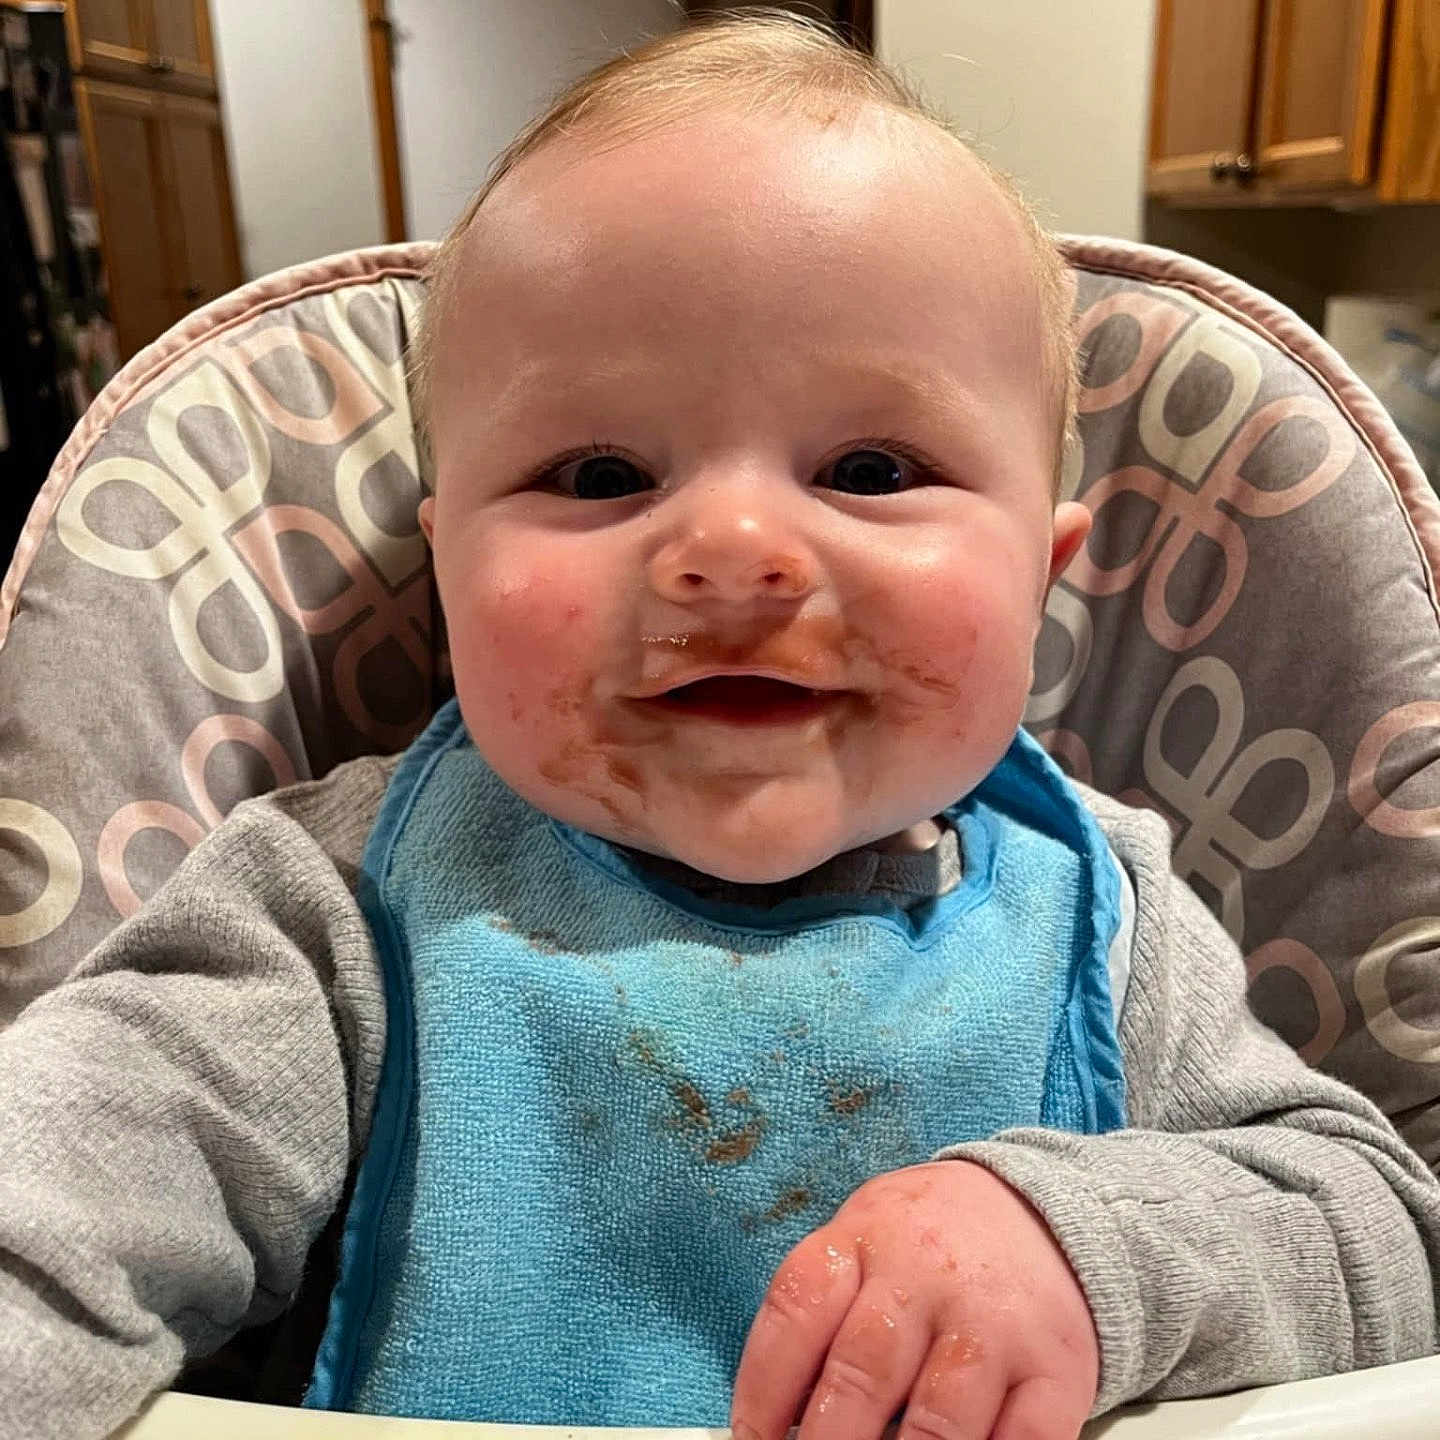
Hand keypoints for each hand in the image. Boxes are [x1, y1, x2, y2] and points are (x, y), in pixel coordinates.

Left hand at [730, 1160, 1098, 1439]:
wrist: (1040, 1211)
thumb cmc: (924, 1245)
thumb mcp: (863, 1242)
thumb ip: (823, 1316)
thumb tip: (779, 1420)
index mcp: (866, 1236)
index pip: (800, 1306)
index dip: (763, 1386)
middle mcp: (929, 1273)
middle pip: (864, 1369)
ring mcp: (996, 1323)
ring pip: (939, 1419)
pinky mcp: (1056, 1368)